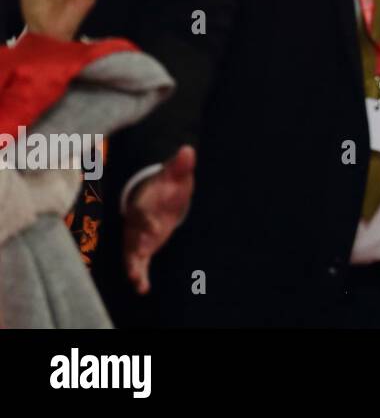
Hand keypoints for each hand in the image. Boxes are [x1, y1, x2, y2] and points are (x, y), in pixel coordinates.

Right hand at [124, 145, 196, 294]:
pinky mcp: (141, 248)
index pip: (143, 211)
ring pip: (131, 252)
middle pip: (134, 234)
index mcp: (143, 203)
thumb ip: (181, 165)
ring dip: (134, 265)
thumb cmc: (167, 185)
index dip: (148, 219)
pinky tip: (143, 289)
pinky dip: (139, 275)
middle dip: (137, 244)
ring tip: (137, 278)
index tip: (154, 226)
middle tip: (141, 254)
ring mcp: (136, 236)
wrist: (155, 196)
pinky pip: (138, 262)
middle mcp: (136, 222)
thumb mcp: (175, 174)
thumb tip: (188, 150)